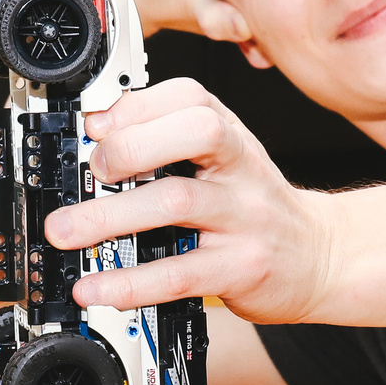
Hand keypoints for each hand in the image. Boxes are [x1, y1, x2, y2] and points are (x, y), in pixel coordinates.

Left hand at [42, 78, 337, 323]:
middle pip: (195, 132)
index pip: (189, 96)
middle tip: (90, 171)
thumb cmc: (257, 205)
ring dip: (111, 216)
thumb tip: (97, 138)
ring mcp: (245, 216)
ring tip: (65, 232)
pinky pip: (181, 273)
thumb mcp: (223, 159)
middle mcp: (241, 167)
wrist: (320, 256)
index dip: (137, 106)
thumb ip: (169, 141)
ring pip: (178, 201)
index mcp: (230, 135)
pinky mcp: (241, 269)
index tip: (95, 126)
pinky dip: (132, 282)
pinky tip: (99, 288)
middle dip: (130, 146)